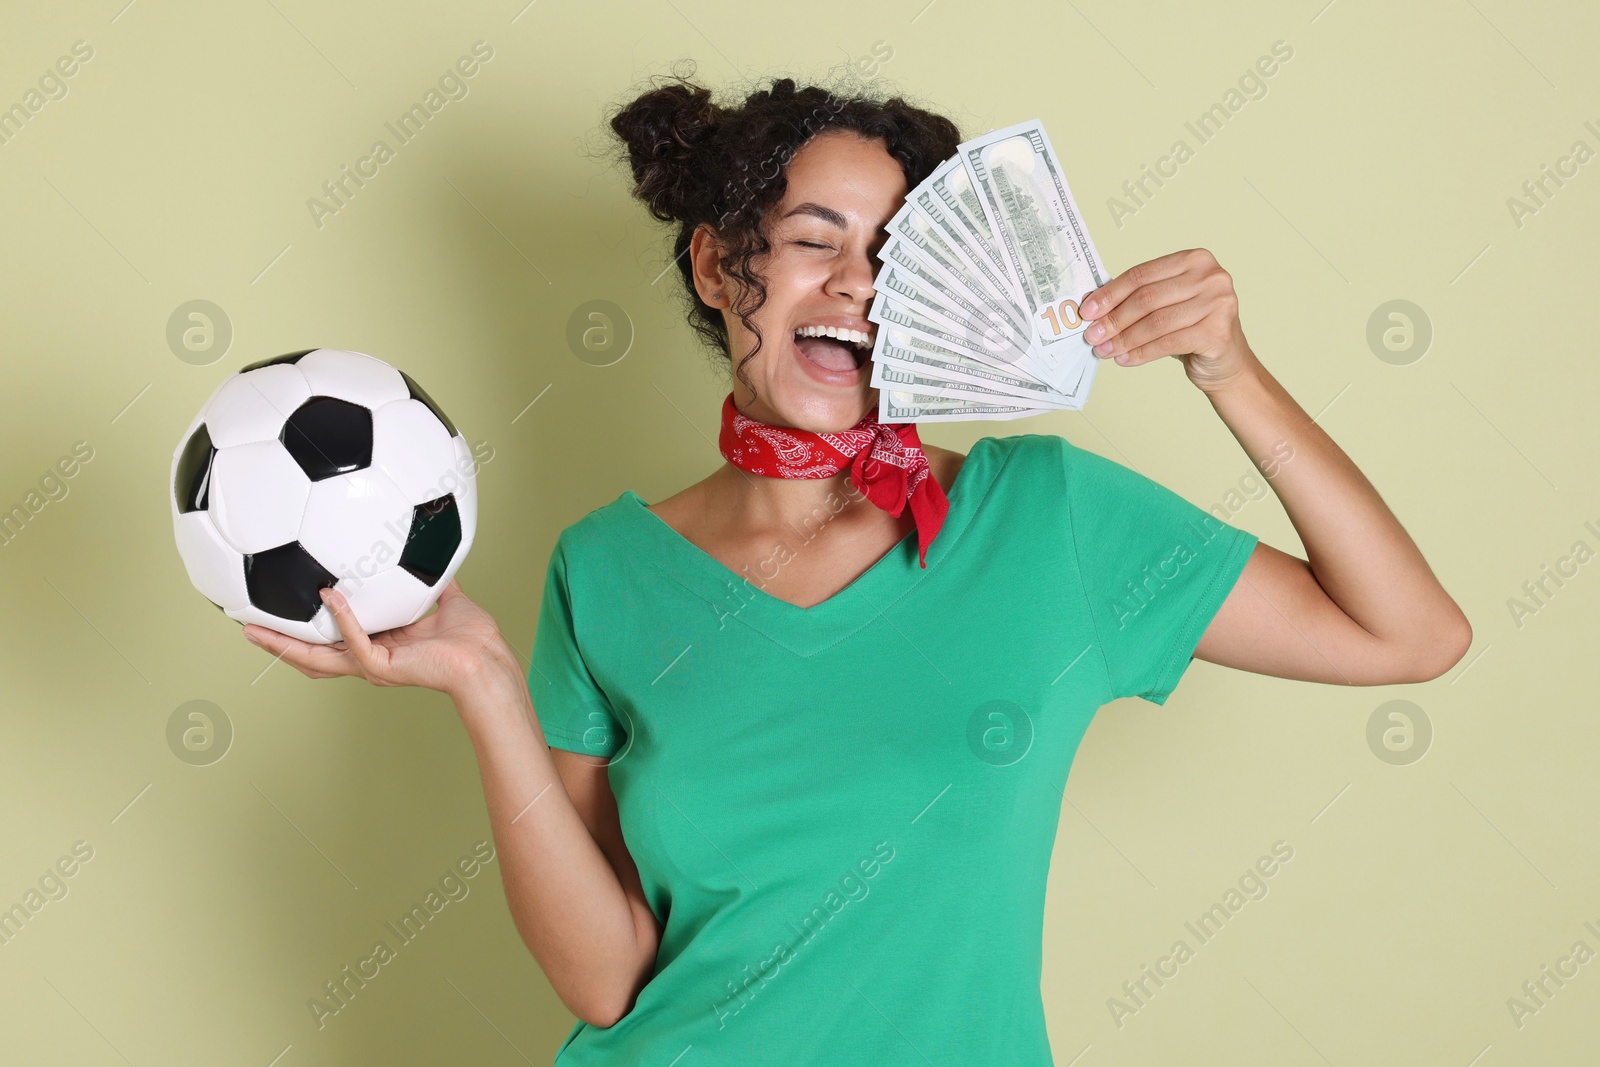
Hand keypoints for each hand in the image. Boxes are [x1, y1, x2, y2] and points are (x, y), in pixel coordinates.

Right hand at [241, 579, 517, 697]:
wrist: (487, 660)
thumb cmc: (472, 638)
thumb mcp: (444, 597)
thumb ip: (425, 575)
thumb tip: (425, 546)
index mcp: (378, 643)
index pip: (331, 638)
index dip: (303, 628)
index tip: (277, 609)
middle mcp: (368, 657)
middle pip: (309, 653)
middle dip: (276, 640)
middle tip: (244, 623)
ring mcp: (372, 665)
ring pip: (316, 658)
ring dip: (284, 643)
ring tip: (253, 629)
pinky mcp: (383, 666)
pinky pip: (354, 640)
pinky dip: (341, 617)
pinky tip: (328, 595)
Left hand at [1078, 247, 1259, 393]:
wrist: (1226, 362)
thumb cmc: (1192, 329)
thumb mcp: (1167, 305)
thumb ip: (1138, 298)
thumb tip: (1093, 306)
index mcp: (1195, 259)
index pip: (1142, 274)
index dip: (1110, 293)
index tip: (1087, 310)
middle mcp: (1211, 276)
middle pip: (1147, 298)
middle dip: (1114, 319)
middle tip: (1092, 335)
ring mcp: (1218, 303)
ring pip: (1156, 322)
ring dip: (1124, 339)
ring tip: (1104, 350)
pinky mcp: (1218, 332)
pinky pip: (1168, 343)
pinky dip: (1141, 353)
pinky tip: (1124, 359)